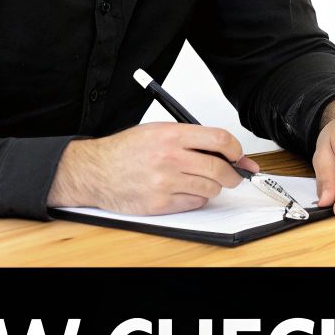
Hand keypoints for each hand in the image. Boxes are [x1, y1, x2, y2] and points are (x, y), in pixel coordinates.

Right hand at [48, 123, 257, 214]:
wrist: (95, 172)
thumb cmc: (125, 151)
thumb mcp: (157, 130)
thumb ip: (191, 138)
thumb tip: (225, 150)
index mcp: (171, 135)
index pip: (220, 139)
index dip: (236, 149)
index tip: (239, 155)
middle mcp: (170, 158)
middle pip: (220, 168)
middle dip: (233, 174)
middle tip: (234, 175)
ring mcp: (165, 183)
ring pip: (211, 189)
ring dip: (212, 187)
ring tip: (200, 181)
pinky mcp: (160, 203)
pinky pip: (195, 204)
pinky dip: (196, 199)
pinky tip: (185, 191)